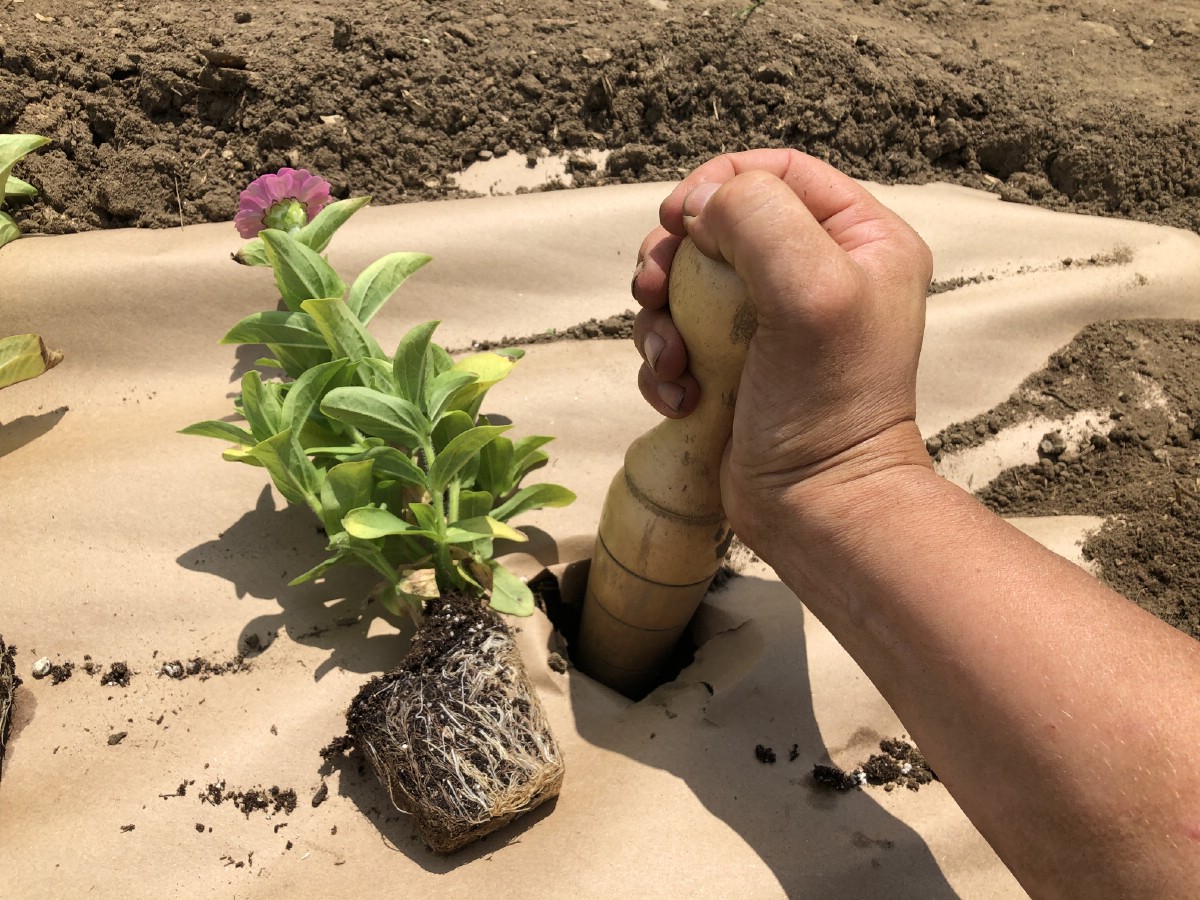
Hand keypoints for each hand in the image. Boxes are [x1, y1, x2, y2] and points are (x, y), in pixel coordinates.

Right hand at [631, 149, 934, 561]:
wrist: (815, 506)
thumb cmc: (827, 400)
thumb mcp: (809, 288)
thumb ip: (758, 218)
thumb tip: (700, 204)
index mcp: (859, 240)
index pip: (779, 172)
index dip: (719, 182)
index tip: (679, 219)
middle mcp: (815, 273)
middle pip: (718, 224)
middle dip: (673, 255)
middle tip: (653, 288)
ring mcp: (768, 323)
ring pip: (685, 283)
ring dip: (660, 317)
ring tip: (671, 360)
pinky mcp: (731, 366)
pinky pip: (676, 340)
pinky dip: (664, 365)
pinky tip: (682, 398)